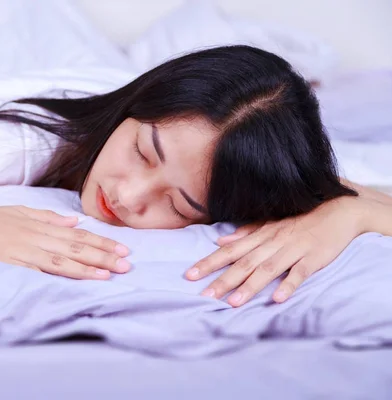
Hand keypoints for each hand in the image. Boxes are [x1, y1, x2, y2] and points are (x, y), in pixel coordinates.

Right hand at [0, 201, 129, 278]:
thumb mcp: (17, 212)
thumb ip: (46, 216)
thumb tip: (74, 221)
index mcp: (37, 224)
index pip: (77, 235)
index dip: (101, 242)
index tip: (122, 249)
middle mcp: (34, 236)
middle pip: (75, 247)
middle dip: (103, 256)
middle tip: (127, 263)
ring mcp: (21, 250)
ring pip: (61, 258)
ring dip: (88, 266)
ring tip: (110, 273)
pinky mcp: (7, 263)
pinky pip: (37, 271)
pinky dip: (59, 275)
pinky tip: (75, 280)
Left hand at [185, 197, 365, 306]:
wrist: (338, 210)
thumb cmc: (300, 220)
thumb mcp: (270, 224)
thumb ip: (245, 233)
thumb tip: (219, 241)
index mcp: (260, 236)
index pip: (229, 251)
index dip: (209, 263)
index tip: (189, 275)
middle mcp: (272, 242)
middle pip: (243, 263)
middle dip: (223, 279)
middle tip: (204, 295)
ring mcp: (293, 250)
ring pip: (267, 269)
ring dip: (250, 286)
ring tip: (233, 303)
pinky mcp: (313, 258)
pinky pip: (300, 272)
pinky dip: (289, 285)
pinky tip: (278, 299)